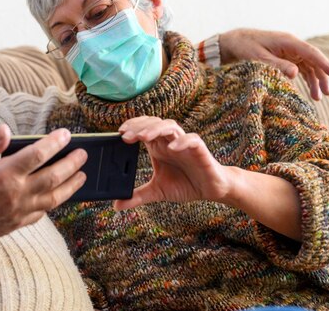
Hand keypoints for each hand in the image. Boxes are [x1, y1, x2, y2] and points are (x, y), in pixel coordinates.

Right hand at [0, 125, 86, 241]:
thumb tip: (6, 130)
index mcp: (2, 174)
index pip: (37, 155)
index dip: (55, 143)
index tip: (66, 135)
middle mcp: (15, 193)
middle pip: (53, 176)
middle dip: (71, 163)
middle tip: (83, 154)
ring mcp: (18, 211)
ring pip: (54, 198)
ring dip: (71, 185)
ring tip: (82, 175)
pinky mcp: (16, 224)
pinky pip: (42, 213)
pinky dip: (54, 203)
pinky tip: (60, 195)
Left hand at [113, 116, 232, 210]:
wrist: (212, 189)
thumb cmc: (186, 184)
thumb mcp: (157, 191)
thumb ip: (138, 196)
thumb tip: (116, 205)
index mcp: (158, 146)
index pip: (143, 128)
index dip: (132, 126)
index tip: (119, 133)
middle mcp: (169, 141)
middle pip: (154, 123)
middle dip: (139, 127)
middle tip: (126, 136)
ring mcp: (184, 144)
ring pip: (170, 126)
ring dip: (156, 129)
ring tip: (143, 137)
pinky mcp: (200, 150)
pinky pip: (192, 139)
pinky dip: (182, 141)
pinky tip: (172, 148)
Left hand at [219, 28, 328, 100]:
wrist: (235, 41)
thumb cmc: (245, 47)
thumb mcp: (259, 58)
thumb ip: (277, 65)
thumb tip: (296, 74)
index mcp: (287, 41)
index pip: (311, 53)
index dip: (324, 64)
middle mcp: (292, 45)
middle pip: (313, 60)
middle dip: (322, 76)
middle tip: (326, 93)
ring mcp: (290, 51)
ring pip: (309, 66)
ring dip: (315, 80)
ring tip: (318, 97)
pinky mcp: (286, 57)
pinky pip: (301, 68)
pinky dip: (306, 79)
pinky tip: (310, 91)